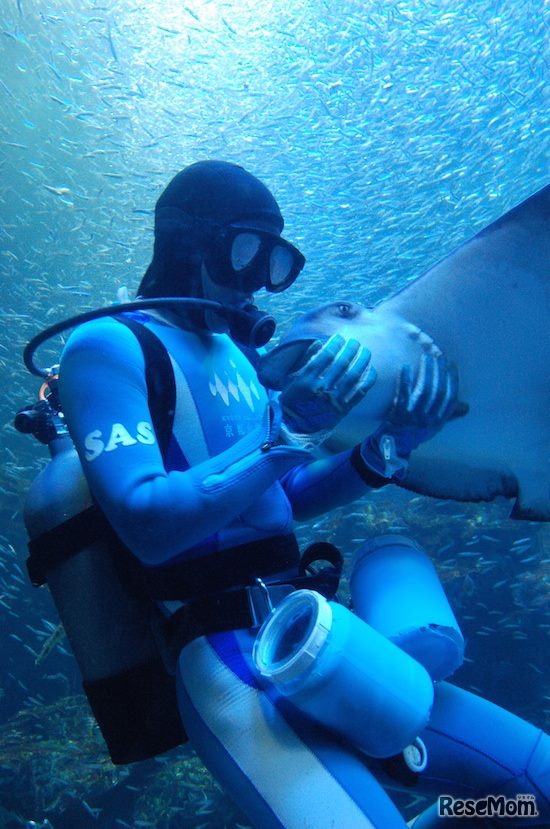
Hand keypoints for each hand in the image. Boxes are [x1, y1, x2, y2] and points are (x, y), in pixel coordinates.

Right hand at [279, 334, 376, 434]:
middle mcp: (322, 389)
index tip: (340, 337)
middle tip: (355, 342)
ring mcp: (334, 400)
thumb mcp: (291, 381)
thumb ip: (305, 362)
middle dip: (350, 349)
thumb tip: (319, 344)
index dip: (335, 344)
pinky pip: (360, 392)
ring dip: (361, 361)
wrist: (296, 430)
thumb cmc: (291, 404)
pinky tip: (372, 370)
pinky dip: (367, 380)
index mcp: (307, 380)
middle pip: (341, 363)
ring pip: (353, 376)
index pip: (325, 356)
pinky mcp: (344, 410)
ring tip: (366, 351)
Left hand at [358, 350, 466, 477]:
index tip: (451, 364)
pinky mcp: (398, 414)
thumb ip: (449, 415)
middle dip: (439, 372)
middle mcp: (428, 419)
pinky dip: (404, 380)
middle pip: (438, 391)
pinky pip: (402, 394)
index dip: (452, 379)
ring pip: (423, 391)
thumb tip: (466, 406)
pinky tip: (405, 366)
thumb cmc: (415, 432)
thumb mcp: (435, 426)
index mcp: (439, 421)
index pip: (451, 397)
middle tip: (438, 356)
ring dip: (425, 372)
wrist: (393, 444)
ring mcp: (413, 417)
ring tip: (425, 357)